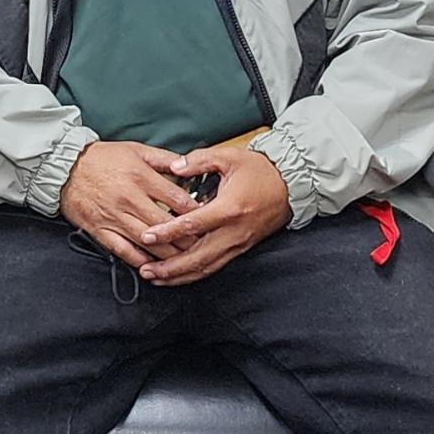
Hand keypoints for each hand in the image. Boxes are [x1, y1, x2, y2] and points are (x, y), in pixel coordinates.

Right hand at [58, 139, 196, 269]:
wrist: (65, 167)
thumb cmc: (102, 158)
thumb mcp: (136, 149)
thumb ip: (164, 158)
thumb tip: (187, 166)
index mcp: (140, 176)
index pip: (176, 199)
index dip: (195, 212)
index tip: (207, 219)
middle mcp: (129, 198)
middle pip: (165, 225)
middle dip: (187, 238)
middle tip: (202, 245)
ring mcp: (114, 217)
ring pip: (147, 242)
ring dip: (168, 253)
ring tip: (184, 259)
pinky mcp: (101, 230)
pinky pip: (123, 251)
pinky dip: (140, 261)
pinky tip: (153, 265)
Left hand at [138, 145, 290, 284]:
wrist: (289, 185)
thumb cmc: (259, 170)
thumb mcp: (229, 156)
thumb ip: (199, 160)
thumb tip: (174, 167)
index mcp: (229, 208)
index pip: (193, 225)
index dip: (168, 232)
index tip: (147, 236)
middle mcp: (233, 231)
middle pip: (197, 257)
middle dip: (169, 266)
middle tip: (145, 269)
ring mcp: (238, 243)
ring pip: (206, 267)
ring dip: (179, 276)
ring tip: (155, 277)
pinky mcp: (240, 249)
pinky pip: (215, 266)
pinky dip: (195, 274)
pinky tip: (178, 276)